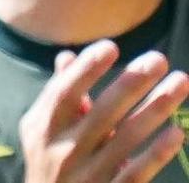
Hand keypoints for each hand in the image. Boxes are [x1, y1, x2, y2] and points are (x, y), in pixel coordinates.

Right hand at [19, 41, 188, 182]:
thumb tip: (69, 56)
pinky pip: (137, 172)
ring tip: (180, 83)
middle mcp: (64, 150)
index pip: (64, 93)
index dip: (86, 70)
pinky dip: (157, 152)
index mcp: (44, 128)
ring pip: (127, 138)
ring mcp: (88, 174)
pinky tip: (177, 132)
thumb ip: (57, 95)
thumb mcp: (42, 129)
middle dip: (131, 83)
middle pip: (102, 112)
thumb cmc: (49, 161)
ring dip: (156, 109)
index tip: (111, 47)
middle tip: (158, 59)